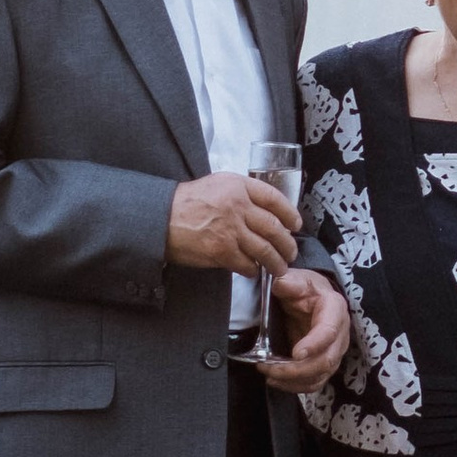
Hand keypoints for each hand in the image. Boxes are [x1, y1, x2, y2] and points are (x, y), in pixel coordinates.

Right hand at [168, 174, 298, 275]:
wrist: (160, 218)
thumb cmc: (185, 202)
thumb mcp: (216, 185)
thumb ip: (241, 194)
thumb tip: (264, 212)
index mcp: (238, 186)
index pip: (274, 198)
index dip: (289, 213)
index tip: (295, 223)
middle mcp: (238, 206)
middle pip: (274, 227)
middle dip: (287, 243)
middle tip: (291, 251)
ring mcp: (231, 230)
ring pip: (265, 249)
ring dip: (276, 261)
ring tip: (280, 267)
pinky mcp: (221, 251)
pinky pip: (246, 264)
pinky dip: (253, 270)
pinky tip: (254, 271)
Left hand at [259, 268, 348, 393]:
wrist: (313, 297)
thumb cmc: (307, 288)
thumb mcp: (299, 279)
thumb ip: (290, 282)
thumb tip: (280, 284)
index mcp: (335, 311)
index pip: (329, 332)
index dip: (314, 344)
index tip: (295, 353)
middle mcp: (340, 335)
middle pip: (326, 361)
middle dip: (297, 370)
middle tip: (269, 368)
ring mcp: (334, 352)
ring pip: (320, 376)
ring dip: (293, 380)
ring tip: (268, 374)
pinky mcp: (325, 364)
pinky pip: (315, 383)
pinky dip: (296, 386)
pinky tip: (276, 381)